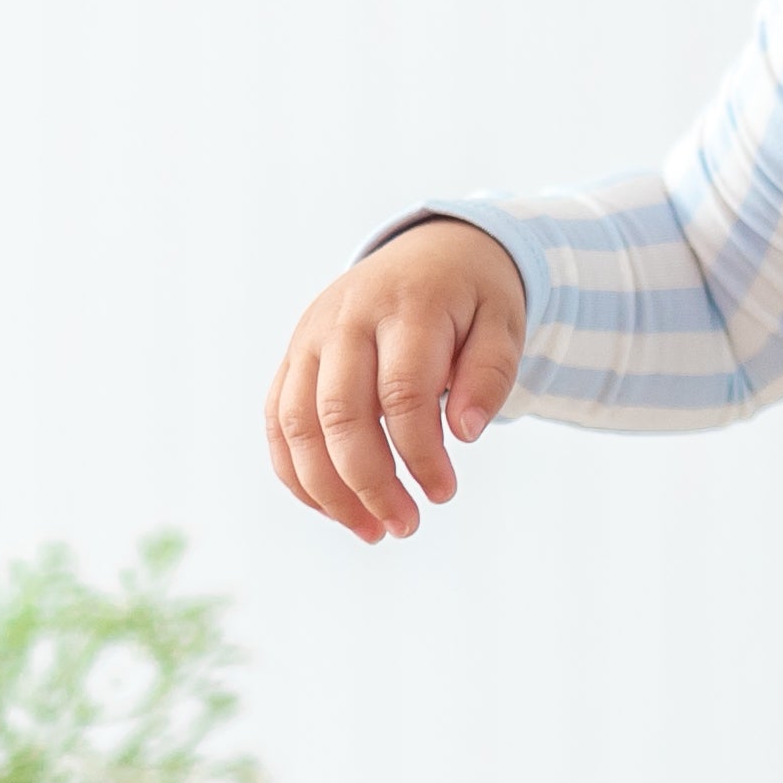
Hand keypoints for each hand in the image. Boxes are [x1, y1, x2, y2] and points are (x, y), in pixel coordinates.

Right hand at [265, 218, 528, 540]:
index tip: (444, 494)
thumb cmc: (472, 299)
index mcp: (406, 307)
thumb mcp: (504, 324)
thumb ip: (491, 374)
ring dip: (328, 489)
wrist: (430, 251)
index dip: (421, 453)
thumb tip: (464, 434)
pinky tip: (334, 509)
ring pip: (297, 423)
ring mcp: (311, 337)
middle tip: (406, 526)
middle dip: (370, 482)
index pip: (402, 393)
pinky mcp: (293, 356)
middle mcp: (347, 320)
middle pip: (340, 413)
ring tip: (372, 531)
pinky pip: (278, 420)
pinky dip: (296, 472)